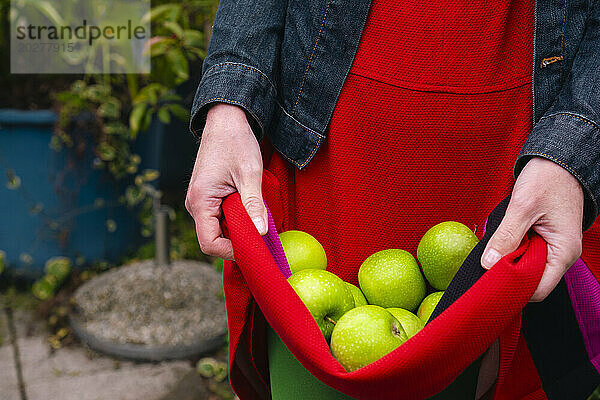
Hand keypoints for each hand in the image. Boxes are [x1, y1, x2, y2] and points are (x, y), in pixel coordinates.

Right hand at [185, 103, 266, 259]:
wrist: (226, 120)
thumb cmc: (236, 142)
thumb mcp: (249, 173)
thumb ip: (254, 205)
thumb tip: (261, 233)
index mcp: (200, 200)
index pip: (209, 243)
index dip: (231, 251)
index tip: (253, 247)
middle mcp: (194, 204)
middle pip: (213, 239)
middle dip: (236, 241)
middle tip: (260, 235)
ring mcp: (199, 202)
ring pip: (216, 229)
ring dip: (237, 229)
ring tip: (256, 218)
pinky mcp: (206, 198)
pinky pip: (218, 218)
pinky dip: (234, 220)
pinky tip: (249, 211)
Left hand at [480, 157, 583, 300]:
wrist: (558, 160)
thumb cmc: (548, 179)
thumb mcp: (522, 207)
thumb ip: (506, 236)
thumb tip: (489, 264)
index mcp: (564, 252)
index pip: (539, 289)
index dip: (515, 289)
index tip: (491, 282)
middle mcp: (562, 254)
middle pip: (532, 280)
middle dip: (509, 275)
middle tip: (485, 267)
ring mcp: (553, 247)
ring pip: (527, 266)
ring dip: (509, 261)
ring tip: (492, 252)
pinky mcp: (544, 239)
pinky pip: (526, 253)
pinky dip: (512, 250)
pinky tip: (500, 244)